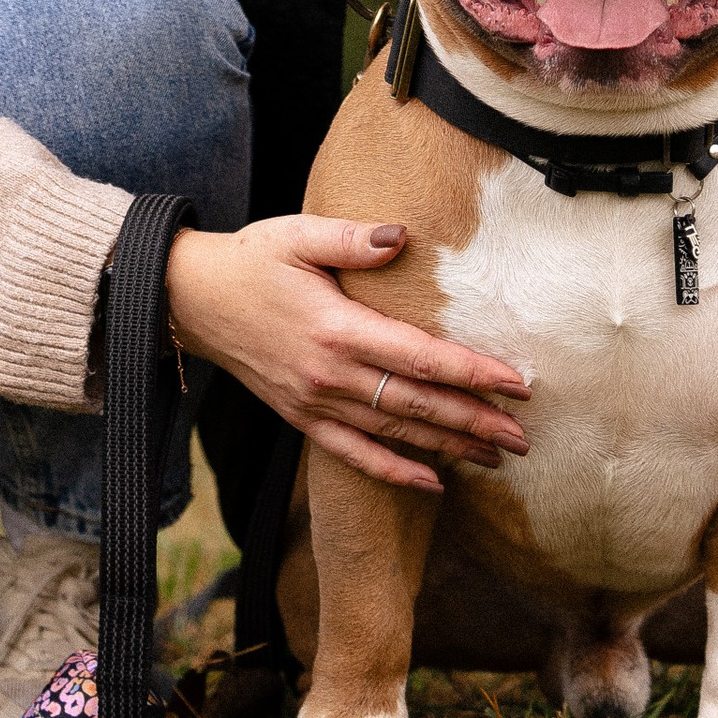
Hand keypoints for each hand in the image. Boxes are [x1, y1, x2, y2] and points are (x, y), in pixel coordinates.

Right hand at [160, 214, 532, 495]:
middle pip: (418, 406)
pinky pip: (355, 455)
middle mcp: (330, 375)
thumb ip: (352, 237)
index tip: (518, 382)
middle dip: (476, 421)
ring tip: (498, 457)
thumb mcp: (297, 235)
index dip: (473, 372)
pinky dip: (396, 473)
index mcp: (337, 328)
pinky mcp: (303, 418)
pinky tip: (434, 482)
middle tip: (525, 435)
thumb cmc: (252, 260)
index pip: (421, 358)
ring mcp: (316, 404)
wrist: (192, 301)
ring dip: (449, 447)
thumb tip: (401, 237)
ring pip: (395, 434)